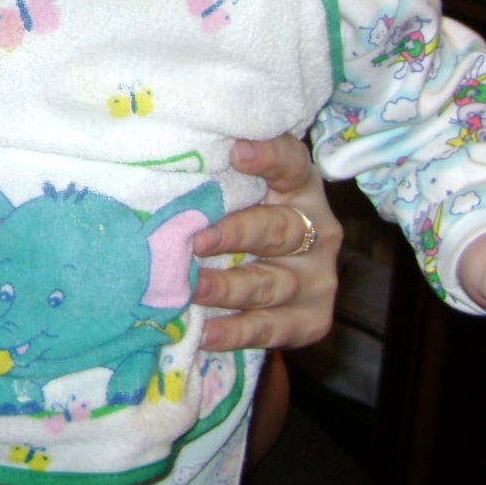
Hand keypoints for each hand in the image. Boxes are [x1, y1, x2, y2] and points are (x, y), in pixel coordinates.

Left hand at [191, 135, 341, 350]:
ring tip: (192, 289)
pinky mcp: (312, 318)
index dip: (268, 157)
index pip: (291, 164)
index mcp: (299, 187)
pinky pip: (272, 328)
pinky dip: (238, 333)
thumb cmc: (238, 215)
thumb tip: (168, 151)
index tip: (237, 152)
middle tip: (195, 241)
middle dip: (236, 235)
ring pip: (272, 283)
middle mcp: (317, 230)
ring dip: (229, 288)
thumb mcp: (235, 187)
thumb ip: (216, 171)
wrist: (266, 272)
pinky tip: (207, 332)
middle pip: (280, 230)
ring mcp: (318, 278)